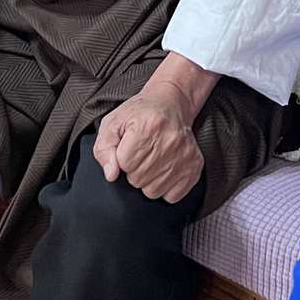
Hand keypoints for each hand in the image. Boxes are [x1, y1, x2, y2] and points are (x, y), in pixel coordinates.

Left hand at [93, 81, 205, 203]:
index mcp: (147, 127)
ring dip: (148, 180)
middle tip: (141, 153)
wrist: (172, 103)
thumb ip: (104, 149)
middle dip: (134, 170)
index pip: (124, 164)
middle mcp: (169, 141)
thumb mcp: (113, 123)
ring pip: (153, 191)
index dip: (122, 159)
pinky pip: (172, 197)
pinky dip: (165, 187)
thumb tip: (111, 175)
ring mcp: (184, 156)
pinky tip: (165, 168)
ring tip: (153, 160)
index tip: (128, 148)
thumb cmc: (140, 114)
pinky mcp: (195, 167)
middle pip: (138, 180)